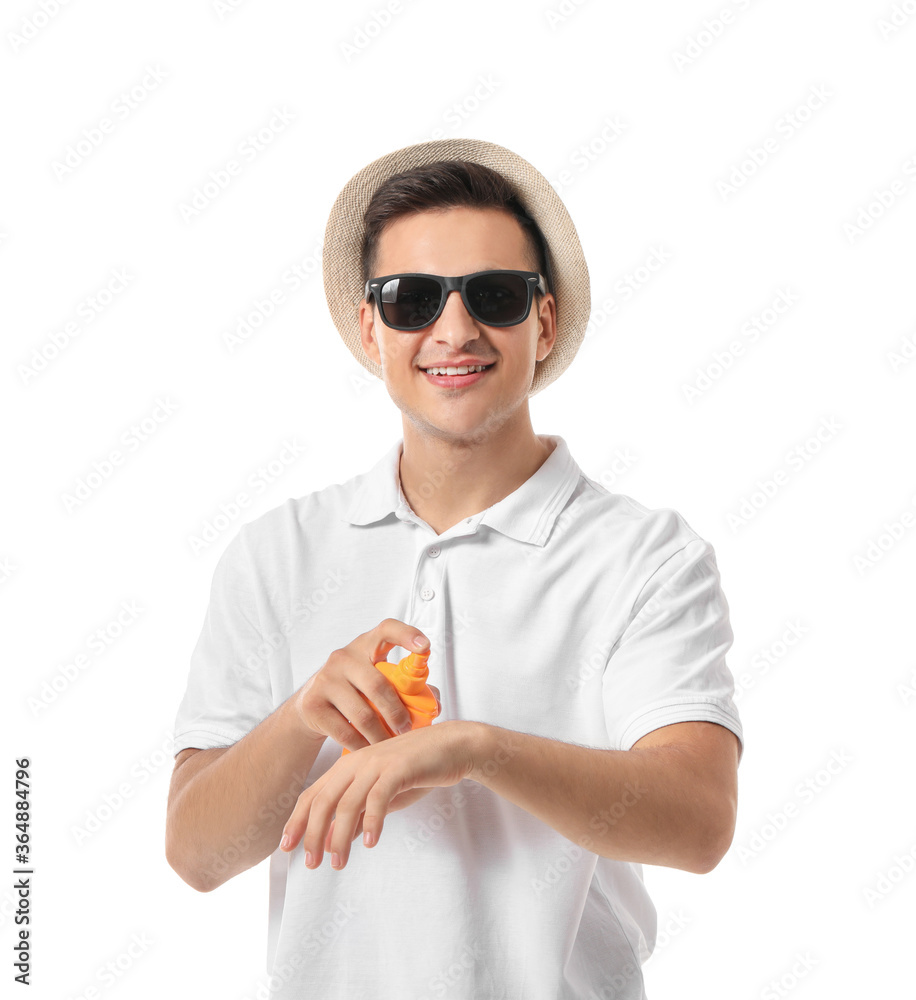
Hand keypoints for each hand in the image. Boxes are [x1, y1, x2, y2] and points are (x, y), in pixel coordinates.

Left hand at [279, 721, 472, 869]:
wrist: (453, 746)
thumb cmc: (417, 772)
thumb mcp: (382, 797)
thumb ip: (357, 815)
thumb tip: (330, 842)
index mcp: (348, 766)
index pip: (313, 795)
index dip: (297, 821)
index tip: (285, 848)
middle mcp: (357, 762)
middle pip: (323, 800)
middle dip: (312, 834)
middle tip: (311, 864)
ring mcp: (377, 763)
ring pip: (347, 803)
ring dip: (341, 836)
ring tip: (339, 863)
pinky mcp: (398, 767)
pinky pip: (378, 798)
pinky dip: (372, 821)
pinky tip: (370, 842)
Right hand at [292, 618, 435, 751]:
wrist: (310, 704)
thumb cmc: (355, 689)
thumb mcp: (376, 678)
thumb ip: (405, 686)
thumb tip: (434, 702)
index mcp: (366, 646)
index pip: (387, 630)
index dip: (407, 635)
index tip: (425, 647)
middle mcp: (344, 657)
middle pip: (378, 685)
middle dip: (397, 713)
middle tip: (407, 729)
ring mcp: (326, 680)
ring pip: (363, 715)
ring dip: (381, 735)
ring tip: (391, 745)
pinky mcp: (313, 705)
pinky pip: (345, 732)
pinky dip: (363, 745)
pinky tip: (370, 750)